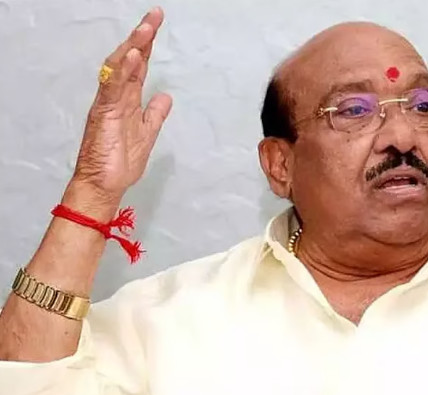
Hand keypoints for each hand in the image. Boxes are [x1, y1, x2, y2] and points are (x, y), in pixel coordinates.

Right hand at [72, 7, 171, 201]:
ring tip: (146, 28)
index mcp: (127, 100)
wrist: (104, 186)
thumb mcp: (147, 133)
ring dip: (133, 47)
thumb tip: (165, 97)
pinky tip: (134, 56)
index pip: (138, 66)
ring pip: (119, 68)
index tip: (156, 23)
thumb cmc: (120, 163)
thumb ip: (154, 114)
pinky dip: (122, 71)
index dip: (148, 45)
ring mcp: (108, 104)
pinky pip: (112, 88)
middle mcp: (116, 97)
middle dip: (142, 37)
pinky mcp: (103, 114)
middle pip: (129, 60)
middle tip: (154, 16)